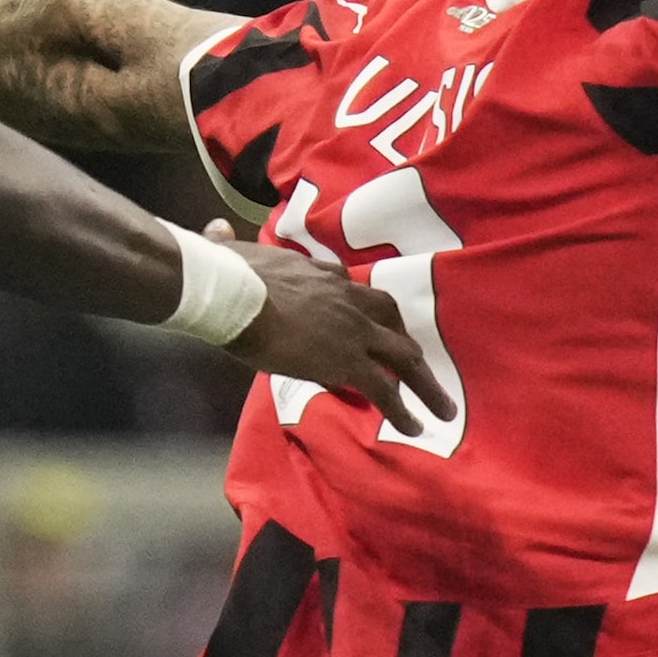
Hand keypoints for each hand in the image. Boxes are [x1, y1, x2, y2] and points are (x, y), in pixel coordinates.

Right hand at [204, 220, 457, 438]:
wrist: (234, 292)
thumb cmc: (227, 274)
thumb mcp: (238, 254)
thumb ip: (229, 245)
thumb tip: (214, 230)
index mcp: (324, 274)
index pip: (354, 292)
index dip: (362, 311)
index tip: (364, 325)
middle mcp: (348, 297)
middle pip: (391, 318)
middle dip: (408, 343)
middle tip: (419, 363)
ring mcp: (353, 330)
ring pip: (403, 356)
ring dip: (426, 383)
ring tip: (443, 408)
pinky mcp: (348, 360)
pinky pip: (384, 389)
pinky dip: (403, 409)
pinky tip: (414, 426)